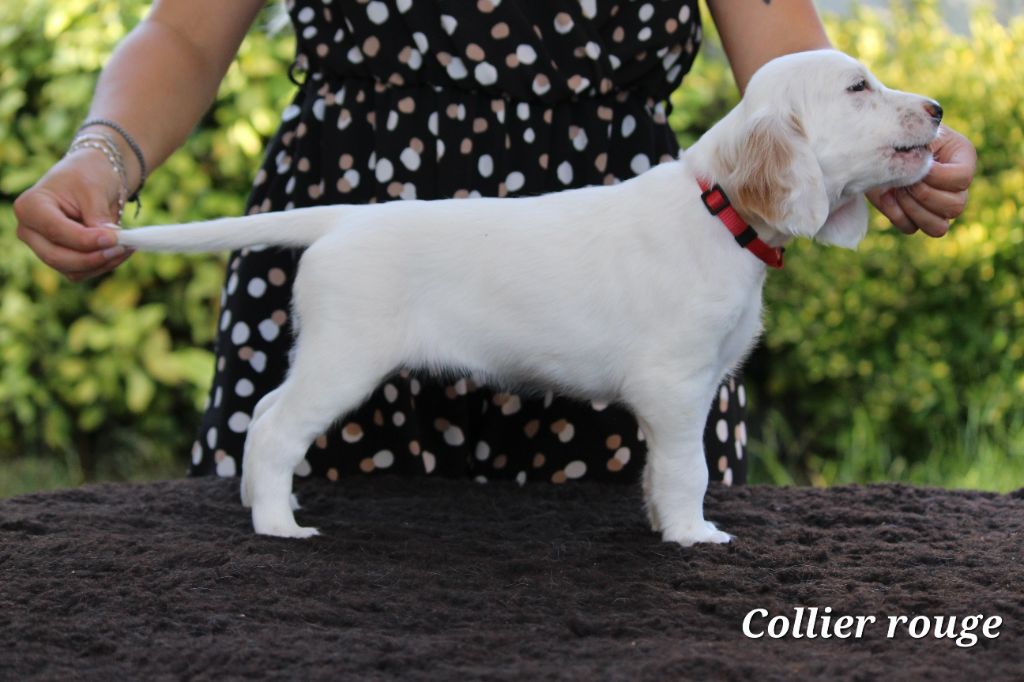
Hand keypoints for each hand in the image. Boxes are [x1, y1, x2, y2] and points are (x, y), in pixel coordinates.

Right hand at [13, 151, 132, 281]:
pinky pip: (82, 272)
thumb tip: (110, 241)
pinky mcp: (61, 258)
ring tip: (127, 247)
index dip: (86, 239)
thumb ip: (98, 215)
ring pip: (71, 270)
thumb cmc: (86, 177)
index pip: (55, 231)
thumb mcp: (93, 189)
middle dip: (94, 257)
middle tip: (123, 247)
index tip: (114, 237)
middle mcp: (30, 231)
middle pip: (58, 258)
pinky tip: (121, 251)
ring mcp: (43, 248)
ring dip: (102, 263)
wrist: (90, 179)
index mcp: (30, 207)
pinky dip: (103, 265)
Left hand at [867, 125, 976, 236]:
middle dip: (924, 194)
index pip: (963, 178)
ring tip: (896, 189)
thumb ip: (923, 143)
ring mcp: (936, 206)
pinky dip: (896, 215)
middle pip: (955, 207)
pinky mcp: (914, 217)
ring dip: (913, 210)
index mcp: (962, 159)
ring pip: (938, 227)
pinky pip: (911, 228)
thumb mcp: (914, 132)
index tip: (918, 164)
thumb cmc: (900, 134)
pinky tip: (886, 196)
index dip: (938, 176)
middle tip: (904, 180)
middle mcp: (955, 188)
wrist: (878, 146)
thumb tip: (924, 163)